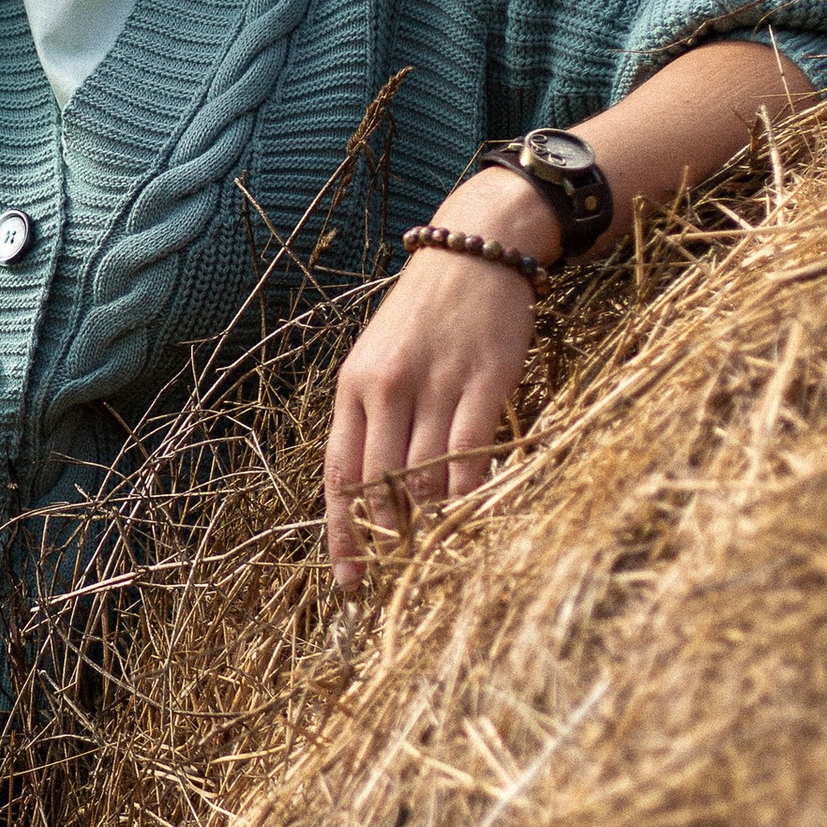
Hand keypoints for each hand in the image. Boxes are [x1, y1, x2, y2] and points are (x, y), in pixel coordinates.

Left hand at [323, 170, 557, 589]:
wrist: (476, 248)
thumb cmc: (426, 313)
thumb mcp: (380, 358)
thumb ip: (372, 418)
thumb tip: (371, 493)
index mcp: (353, 385)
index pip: (340, 473)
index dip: (341, 532)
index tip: (348, 579)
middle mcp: (387, 387)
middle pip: (379, 484)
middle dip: (385, 538)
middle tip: (397, 578)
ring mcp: (437, 383)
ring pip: (425, 476)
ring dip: (430, 524)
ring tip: (436, 557)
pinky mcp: (485, 380)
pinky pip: (472, 454)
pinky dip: (472, 494)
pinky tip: (474, 520)